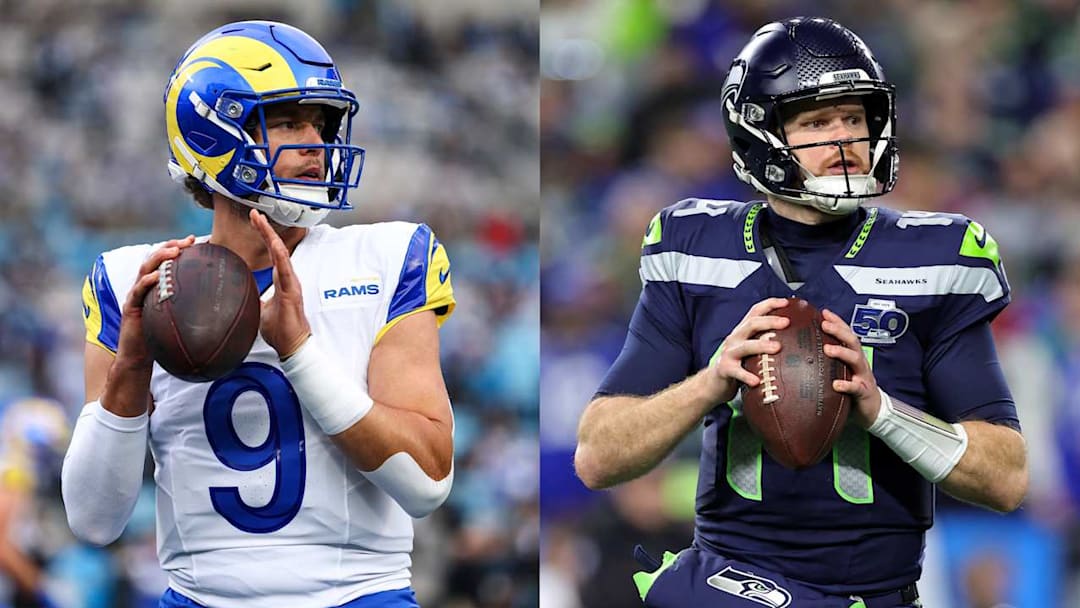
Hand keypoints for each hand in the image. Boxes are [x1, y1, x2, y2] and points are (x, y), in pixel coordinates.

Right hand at [116, 235, 195, 367]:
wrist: (139, 357)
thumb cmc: (162, 338)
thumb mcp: (181, 319)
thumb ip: (195, 309)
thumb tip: (227, 309)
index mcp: (157, 286)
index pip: (167, 261)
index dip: (179, 247)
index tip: (197, 239)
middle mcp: (145, 286)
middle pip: (156, 258)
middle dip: (171, 245)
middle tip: (188, 240)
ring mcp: (136, 295)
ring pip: (145, 269)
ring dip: (159, 257)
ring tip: (174, 251)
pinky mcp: (130, 307)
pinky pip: (137, 291)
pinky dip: (146, 282)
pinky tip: (156, 277)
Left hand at [249, 209, 310, 357]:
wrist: (292, 345)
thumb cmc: (280, 330)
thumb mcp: (261, 310)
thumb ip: (255, 299)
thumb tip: (241, 295)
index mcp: (280, 280)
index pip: (271, 253)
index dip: (264, 236)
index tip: (255, 221)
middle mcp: (287, 278)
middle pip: (276, 248)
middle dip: (265, 230)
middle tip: (254, 214)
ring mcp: (291, 284)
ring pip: (281, 255)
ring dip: (271, 238)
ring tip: (261, 222)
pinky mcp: (292, 292)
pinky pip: (286, 271)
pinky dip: (281, 257)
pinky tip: (275, 245)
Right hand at [706, 297, 790, 402]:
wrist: (713, 382)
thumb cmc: (737, 364)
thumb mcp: (749, 349)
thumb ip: (764, 341)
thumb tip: (793, 339)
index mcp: (743, 331)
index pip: (756, 311)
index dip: (770, 304)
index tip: (786, 302)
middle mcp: (735, 338)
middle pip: (752, 323)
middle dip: (770, 321)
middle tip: (786, 322)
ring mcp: (729, 353)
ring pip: (746, 346)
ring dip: (762, 345)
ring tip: (777, 347)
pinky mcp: (724, 368)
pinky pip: (736, 371)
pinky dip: (746, 376)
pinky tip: (756, 381)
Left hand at [821, 308, 880, 427]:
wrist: (871, 410)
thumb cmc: (851, 387)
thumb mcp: (839, 370)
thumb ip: (826, 361)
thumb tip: (802, 351)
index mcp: (852, 355)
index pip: (845, 334)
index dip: (837, 322)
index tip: (824, 312)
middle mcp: (859, 362)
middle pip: (851, 341)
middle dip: (839, 331)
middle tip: (824, 324)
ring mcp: (863, 376)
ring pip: (855, 359)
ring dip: (842, 353)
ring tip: (828, 349)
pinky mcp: (864, 392)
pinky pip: (856, 387)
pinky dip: (847, 385)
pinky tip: (836, 384)